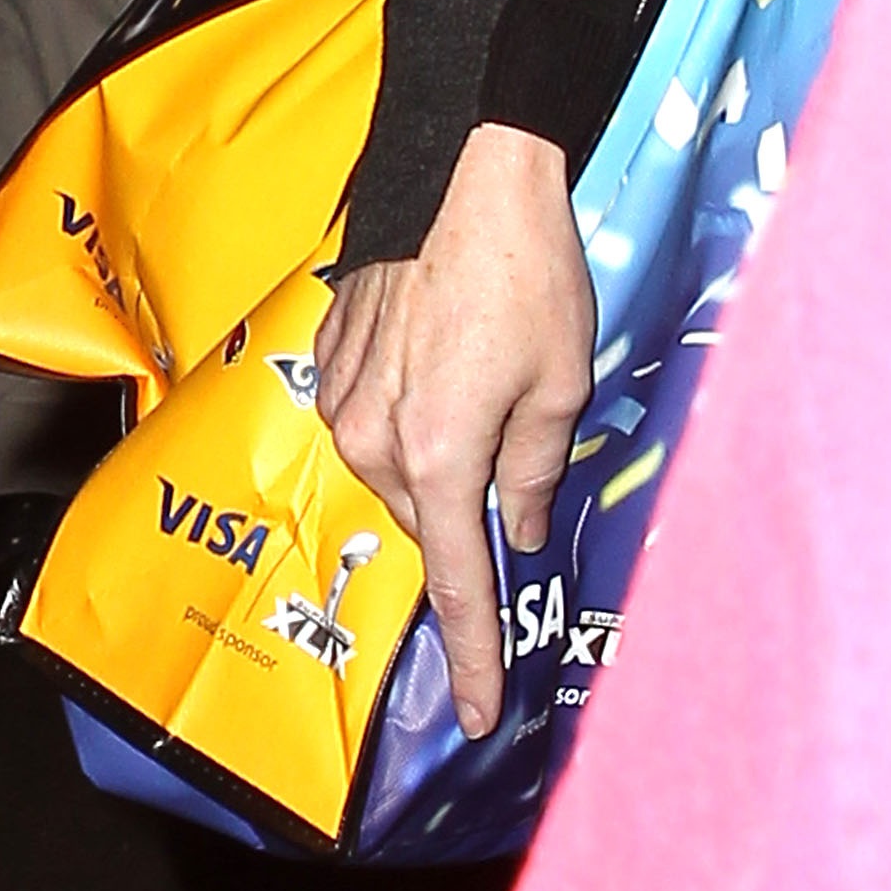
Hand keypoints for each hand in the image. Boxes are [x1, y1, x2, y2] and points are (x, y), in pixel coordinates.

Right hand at [310, 124, 593, 741]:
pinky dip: (404, 416)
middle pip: (427, 521)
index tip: (475, 715)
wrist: (460, 175)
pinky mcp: (328, 359)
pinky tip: (440, 363)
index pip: (460, 585)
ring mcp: (342, 401)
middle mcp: (375, 443)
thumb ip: (533, 473)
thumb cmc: (527, 278)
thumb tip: (515, 531)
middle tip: (513, 468)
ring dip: (436, 461)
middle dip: (466, 520)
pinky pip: (366, 420)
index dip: (471, 655)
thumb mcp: (561, 386)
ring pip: (394, 471)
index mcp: (441, 459)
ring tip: (481, 389)